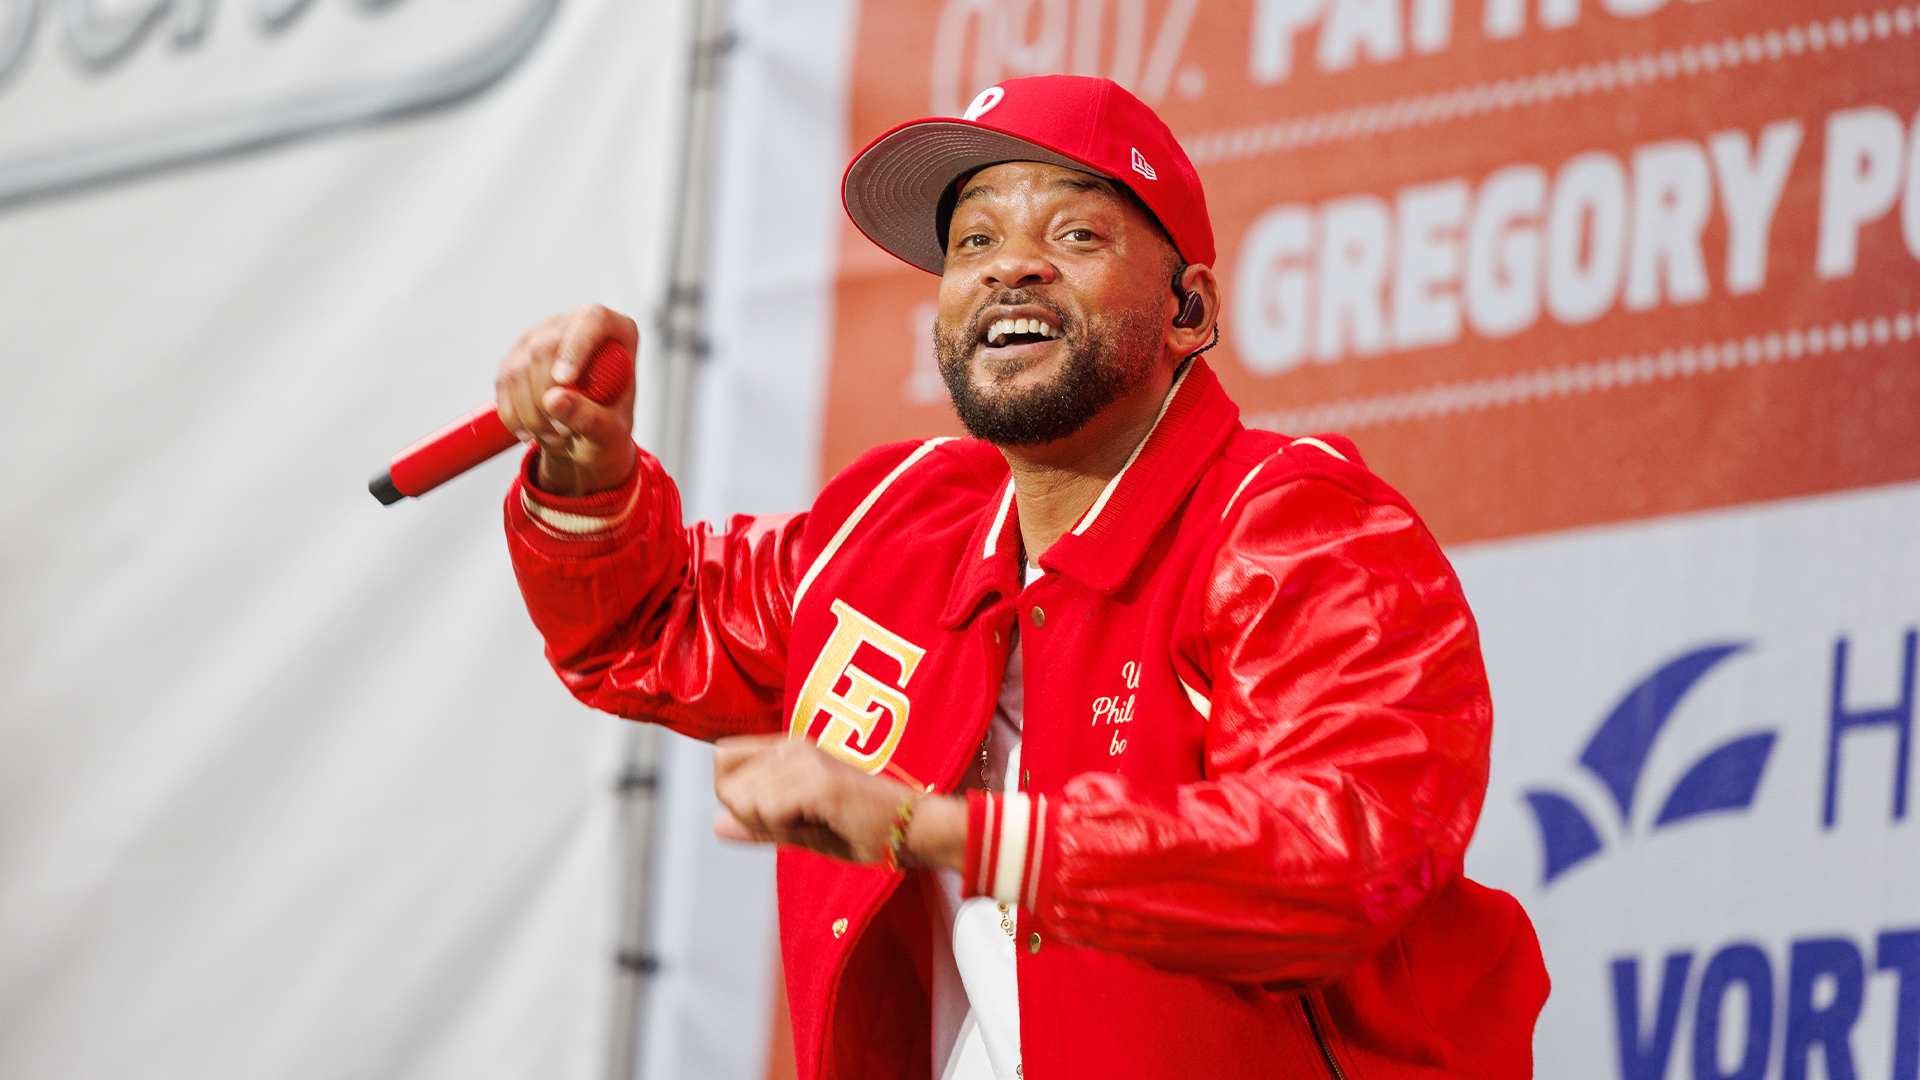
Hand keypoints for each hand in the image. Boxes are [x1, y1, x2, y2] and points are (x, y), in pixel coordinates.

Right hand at [494, 303, 638, 495]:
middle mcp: (576, 325)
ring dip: (529, 412)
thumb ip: (591, 418)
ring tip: (553, 438)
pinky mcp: (518, 353)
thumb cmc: (609, 427)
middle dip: (544, 396)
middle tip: (562, 432)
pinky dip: (512, 414)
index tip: (564, 381)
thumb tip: (554, 400)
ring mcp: (543, 335)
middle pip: (545, 346)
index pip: (592, 319)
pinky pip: (503, 381)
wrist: (588, 436)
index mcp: (616, 332)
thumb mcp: (611, 432)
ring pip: (518, 367)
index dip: (575, 346)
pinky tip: (529, 432)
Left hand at [712, 735, 965, 868]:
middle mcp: (792, 745)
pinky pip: (767, 813)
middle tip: (800, 823)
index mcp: (786, 748)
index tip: (774, 814)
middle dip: (753, 819)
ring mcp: (805, 760)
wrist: (913, 831)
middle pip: (726, 788)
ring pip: (743, 802)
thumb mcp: (800, 830)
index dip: (734, 796)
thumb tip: (715, 825)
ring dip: (771, 826)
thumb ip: (758, 825)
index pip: (722, 759)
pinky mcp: (819, 781)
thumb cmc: (863, 829)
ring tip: (813, 822)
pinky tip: (820, 825)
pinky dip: (786, 830)